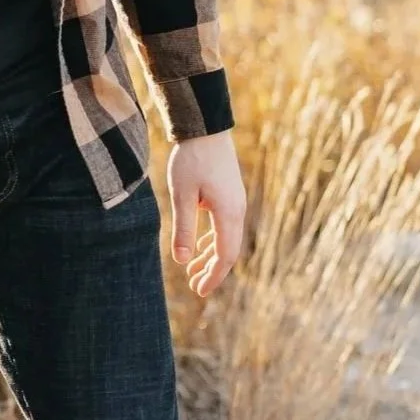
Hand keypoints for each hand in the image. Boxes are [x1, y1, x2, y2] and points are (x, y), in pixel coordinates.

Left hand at [167, 131, 245, 301]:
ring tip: (193, 272)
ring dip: (211, 257)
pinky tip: (199, 249)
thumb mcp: (182, 194)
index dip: (213, 277)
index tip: (199, 292)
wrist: (205, 127)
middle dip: (213, 272)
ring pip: (226, 239)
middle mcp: (237, 210)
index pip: (225, 256)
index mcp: (228, 213)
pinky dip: (212, 241)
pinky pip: (224, 226)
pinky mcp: (229, 195)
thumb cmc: (192, 158)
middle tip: (195, 288)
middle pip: (229, 251)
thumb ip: (183, 228)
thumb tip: (183, 261)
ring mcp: (235, 202)